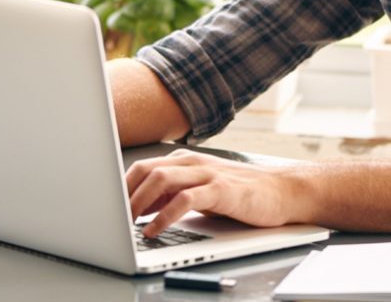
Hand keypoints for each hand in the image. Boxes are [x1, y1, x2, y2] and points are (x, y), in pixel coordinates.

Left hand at [125, 149, 308, 236]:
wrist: (285, 191)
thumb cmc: (243, 193)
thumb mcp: (201, 191)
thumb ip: (172, 195)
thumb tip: (139, 208)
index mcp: (185, 161)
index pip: (142, 167)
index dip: (120, 186)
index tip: (105, 206)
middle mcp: (194, 163)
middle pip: (146, 170)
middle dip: (124, 193)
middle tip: (110, 216)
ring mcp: (208, 175)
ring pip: (161, 179)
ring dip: (138, 202)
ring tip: (125, 223)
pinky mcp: (222, 191)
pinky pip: (185, 200)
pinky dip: (164, 215)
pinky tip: (154, 230)